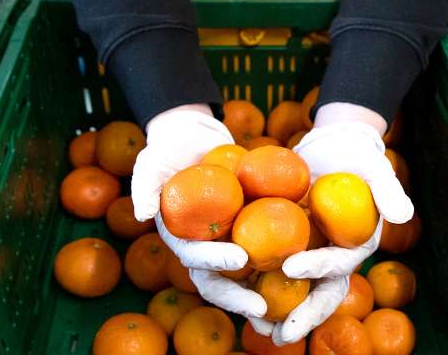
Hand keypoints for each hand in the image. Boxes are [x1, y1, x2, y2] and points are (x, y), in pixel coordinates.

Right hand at [132, 104, 267, 318]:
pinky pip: (265, 248)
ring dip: (262, 293)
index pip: (194, 257)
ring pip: (244, 276)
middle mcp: (203, 247)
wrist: (195, 139)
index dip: (214, 261)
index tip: (240, 258)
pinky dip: (281, 261)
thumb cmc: (169, 149)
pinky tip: (306, 264)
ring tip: (287, 302)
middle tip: (263, 308)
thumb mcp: (151, 161)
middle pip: (219, 280)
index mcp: (181, 238)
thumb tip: (141, 215)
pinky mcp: (246, 231)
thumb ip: (143, 185)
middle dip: (238, 297)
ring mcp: (225, 242)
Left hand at [261, 103, 412, 344]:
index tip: (292, 266)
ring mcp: (310, 257)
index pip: (338, 263)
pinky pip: (272, 273)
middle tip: (281, 335)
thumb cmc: (355, 157)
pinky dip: (257, 287)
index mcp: (354, 247)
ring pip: (296, 293)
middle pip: (320, 294)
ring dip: (278, 315)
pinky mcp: (289, 249)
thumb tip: (403, 215)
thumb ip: (389, 190)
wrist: (331, 150)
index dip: (318, 267)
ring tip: (257, 329)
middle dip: (303, 317)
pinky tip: (237, 297)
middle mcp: (333, 259)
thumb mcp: (375, 167)